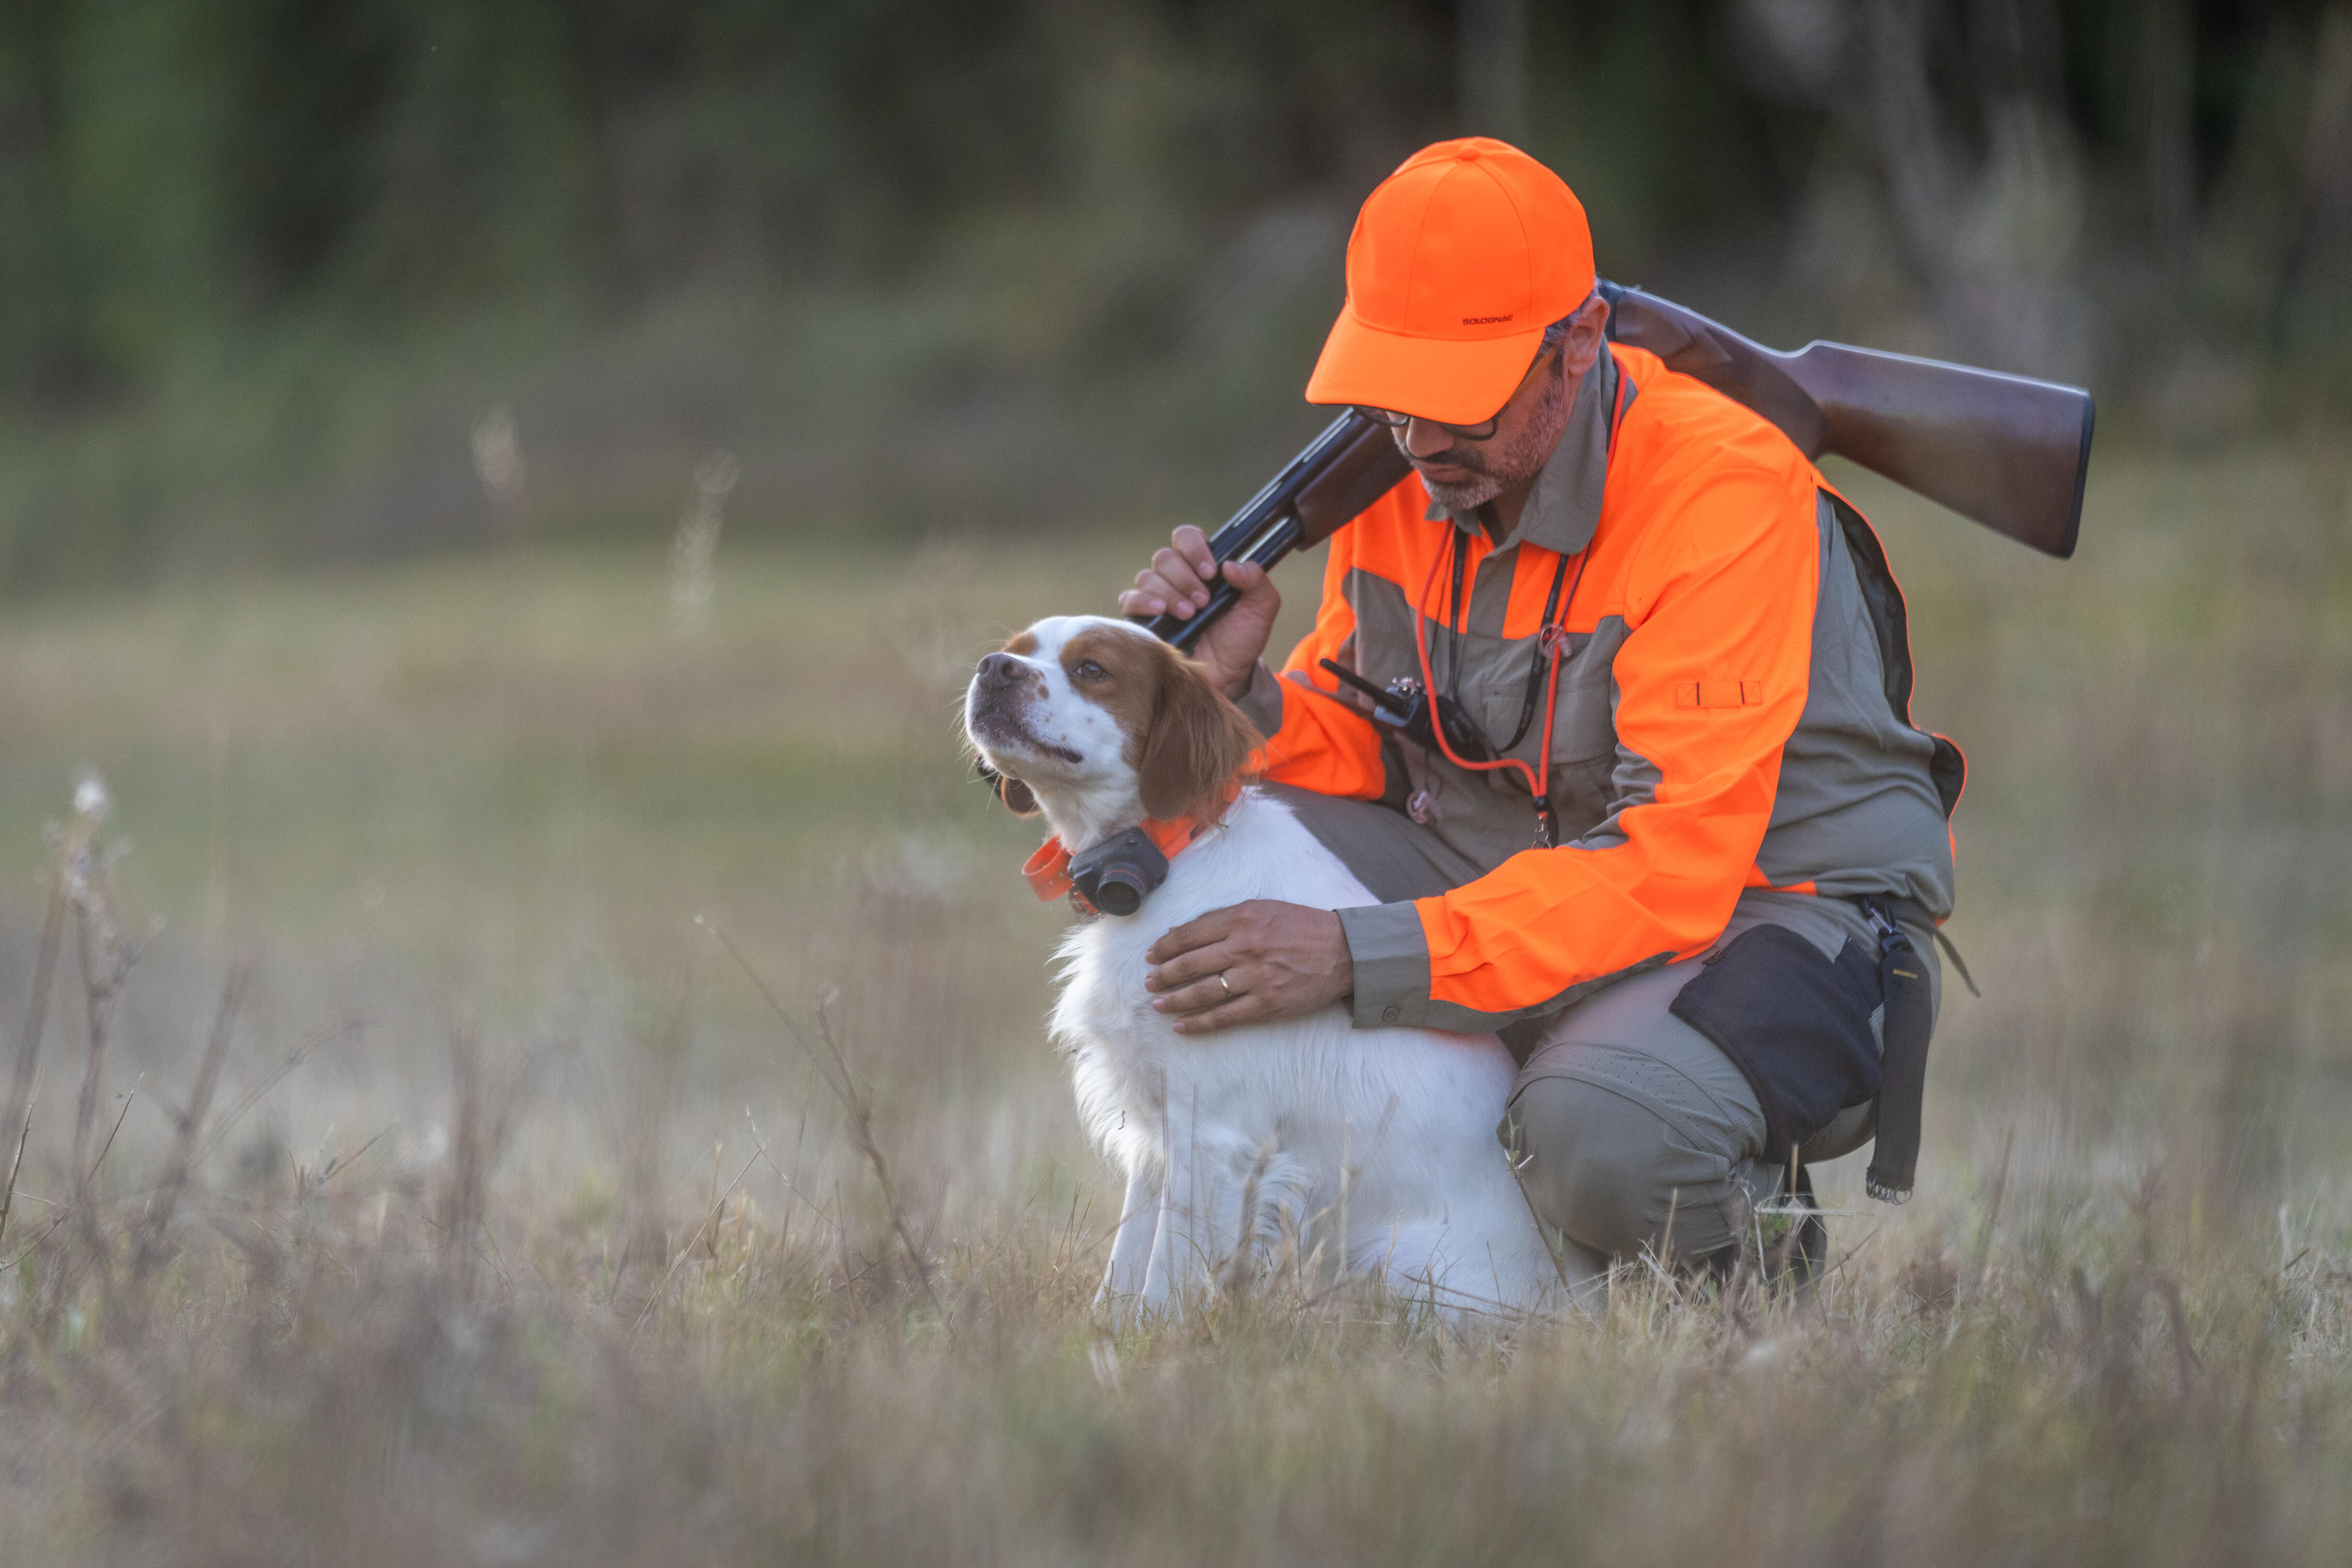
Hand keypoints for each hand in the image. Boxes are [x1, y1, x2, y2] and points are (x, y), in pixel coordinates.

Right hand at [1115, 525, 1280, 699]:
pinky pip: (1130, 600)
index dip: (1194, 548)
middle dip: (1184, 578)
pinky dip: (1142, 602)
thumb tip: (1230, 565)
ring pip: (1147, 577)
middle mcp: (1176, 577)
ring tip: (1189, 614)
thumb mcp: (1262, 608)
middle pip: (1164, 557)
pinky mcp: (1143, 620)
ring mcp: (1157, 597)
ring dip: (1169, 593)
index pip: (1186, 537)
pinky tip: (1160, 612)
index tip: (1210, 571)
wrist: (1228, 676)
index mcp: (1202, 566)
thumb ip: (1256, 580)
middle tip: (1203, 601)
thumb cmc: (1242, 639)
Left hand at [1143, 900, 1352, 1034]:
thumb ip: (1222, 918)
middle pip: (1189, 964)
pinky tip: (1180, 1026)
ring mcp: (1255, 977)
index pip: (1189, 934)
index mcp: (1241, 919)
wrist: (1343, 951)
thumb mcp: (1262, 909)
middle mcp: (1244, 947)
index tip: (1151, 955)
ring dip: (1174, 999)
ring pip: (1202, 992)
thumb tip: (1180, 931)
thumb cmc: (1301, 926)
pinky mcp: (1266, 1003)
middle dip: (1162, 975)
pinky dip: (1198, 1023)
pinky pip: (1224, 1016)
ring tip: (1157, 1003)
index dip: (1164, 946)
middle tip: (1148, 981)